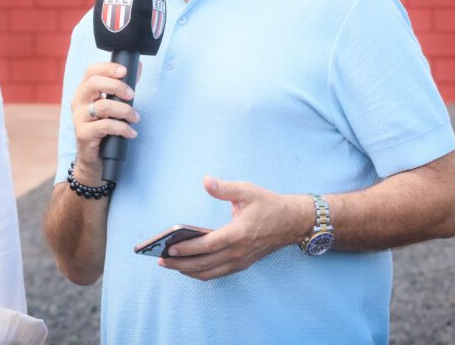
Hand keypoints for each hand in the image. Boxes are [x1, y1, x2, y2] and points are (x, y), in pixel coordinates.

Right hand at [71, 62, 139, 184]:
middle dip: (117, 86)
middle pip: (94, 83)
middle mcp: (78, 102)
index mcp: (84, 91)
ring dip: (125, 110)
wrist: (95, 159)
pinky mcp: (83, 134)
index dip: (108, 68)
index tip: (125, 71)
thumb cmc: (105, 128)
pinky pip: (105, 126)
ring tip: (135, 118)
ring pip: (103, 106)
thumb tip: (137, 67)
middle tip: (132, 95)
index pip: (91, 71)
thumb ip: (123, 87)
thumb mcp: (114, 105)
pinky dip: (123, 128)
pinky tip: (131, 133)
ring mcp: (79, 118)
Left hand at [159, 176, 308, 280]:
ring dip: (188, 271)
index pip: (207, 245)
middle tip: (161, 260)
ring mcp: (241, 261)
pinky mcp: (243, 264)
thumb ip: (225, 188)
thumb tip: (206, 181)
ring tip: (170, 265)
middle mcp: (238, 252)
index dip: (187, 249)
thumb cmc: (268, 205)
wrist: (292, 222)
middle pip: (204, 264)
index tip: (169, 248)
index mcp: (238, 234)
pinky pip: (218, 273)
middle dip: (180, 263)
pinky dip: (202, 273)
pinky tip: (189, 268)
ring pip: (210, 273)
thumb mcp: (247, 191)